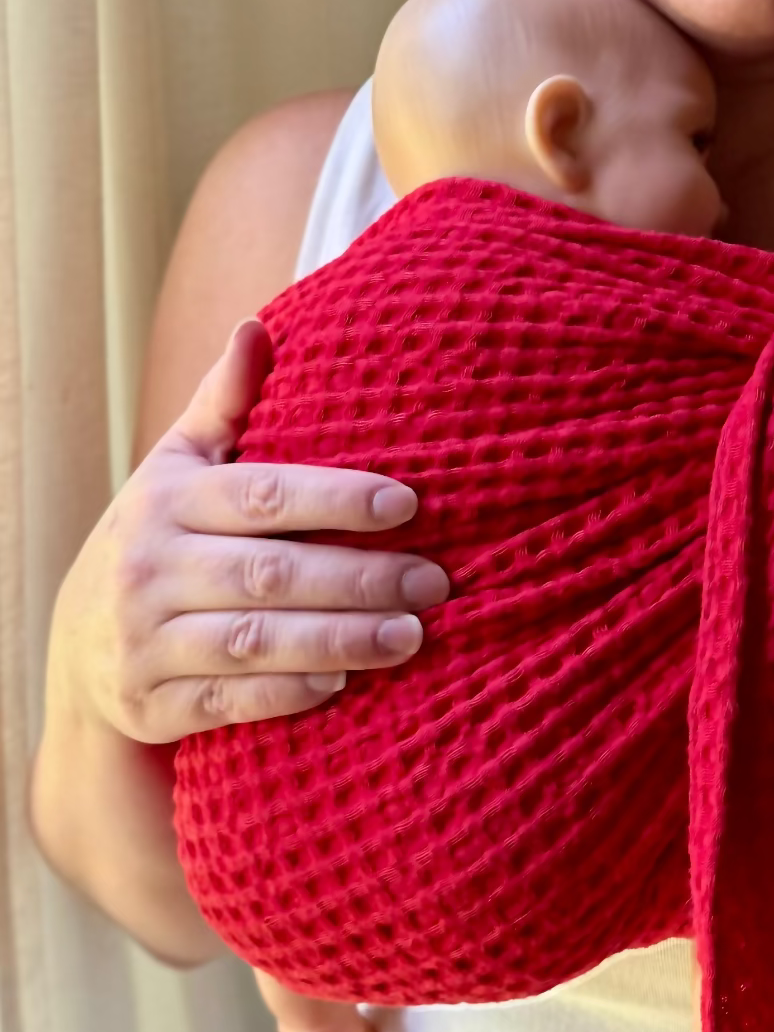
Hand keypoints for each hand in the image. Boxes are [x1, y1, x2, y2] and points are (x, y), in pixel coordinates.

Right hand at [49, 316, 449, 741]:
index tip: (408, 503)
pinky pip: (228, 703)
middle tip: (436, 581)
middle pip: (271, 573)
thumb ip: (225, 403)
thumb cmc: (159, 535)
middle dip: (360, 578)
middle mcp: (152, 568)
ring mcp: (147, 641)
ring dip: (339, 640)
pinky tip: (343, 684)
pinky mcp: (152, 704)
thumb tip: (257, 327)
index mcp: (168, 500)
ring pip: (255, 642)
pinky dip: (286, 694)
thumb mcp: (179, 465)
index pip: (264, 495)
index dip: (337, 498)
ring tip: (412, 635)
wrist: (80, 645)